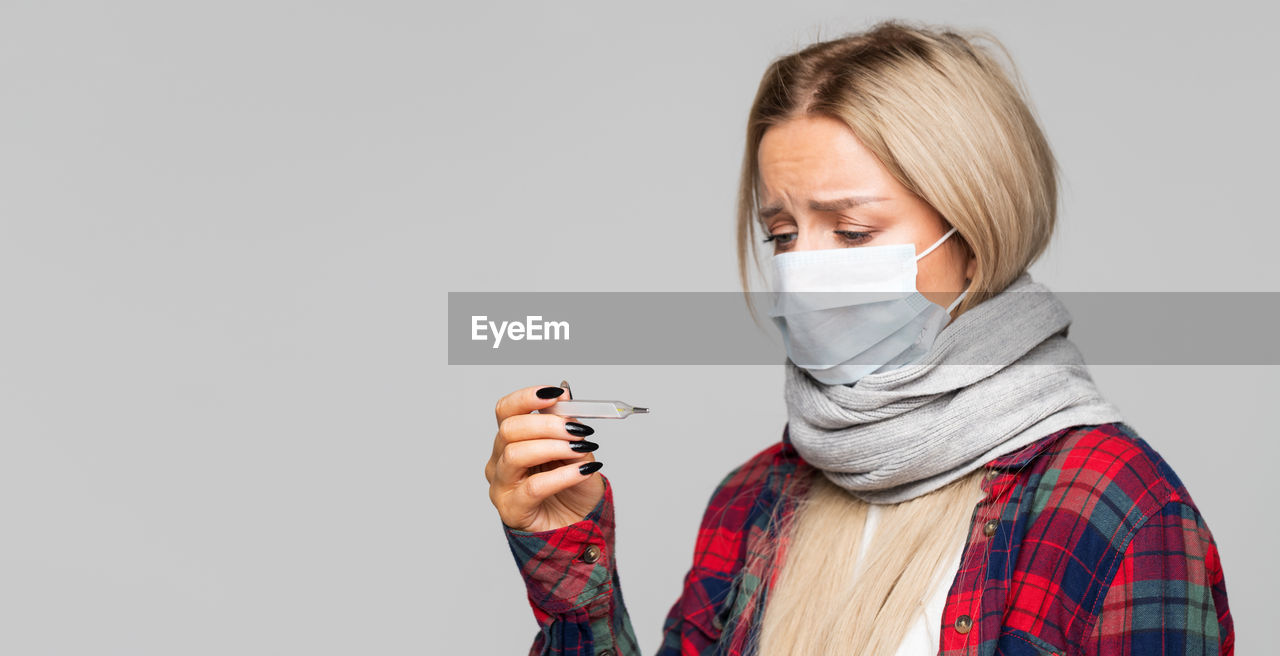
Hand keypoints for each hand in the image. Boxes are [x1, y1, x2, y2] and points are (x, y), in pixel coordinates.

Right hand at [485, 382, 604, 532]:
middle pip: (509, 430)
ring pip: (516, 454)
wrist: (579, 526)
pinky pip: (534, 486)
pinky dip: (563, 475)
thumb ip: (567, 424)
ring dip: (554, 447)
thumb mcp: (576, 450)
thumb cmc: (573, 489)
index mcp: (511, 440)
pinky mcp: (511, 509)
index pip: (506, 410)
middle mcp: (499, 460)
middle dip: (547, 425)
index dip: (527, 398)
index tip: (555, 394)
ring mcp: (501, 485)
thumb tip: (564, 393)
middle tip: (578, 429)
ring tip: (580, 450)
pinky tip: (582, 470)